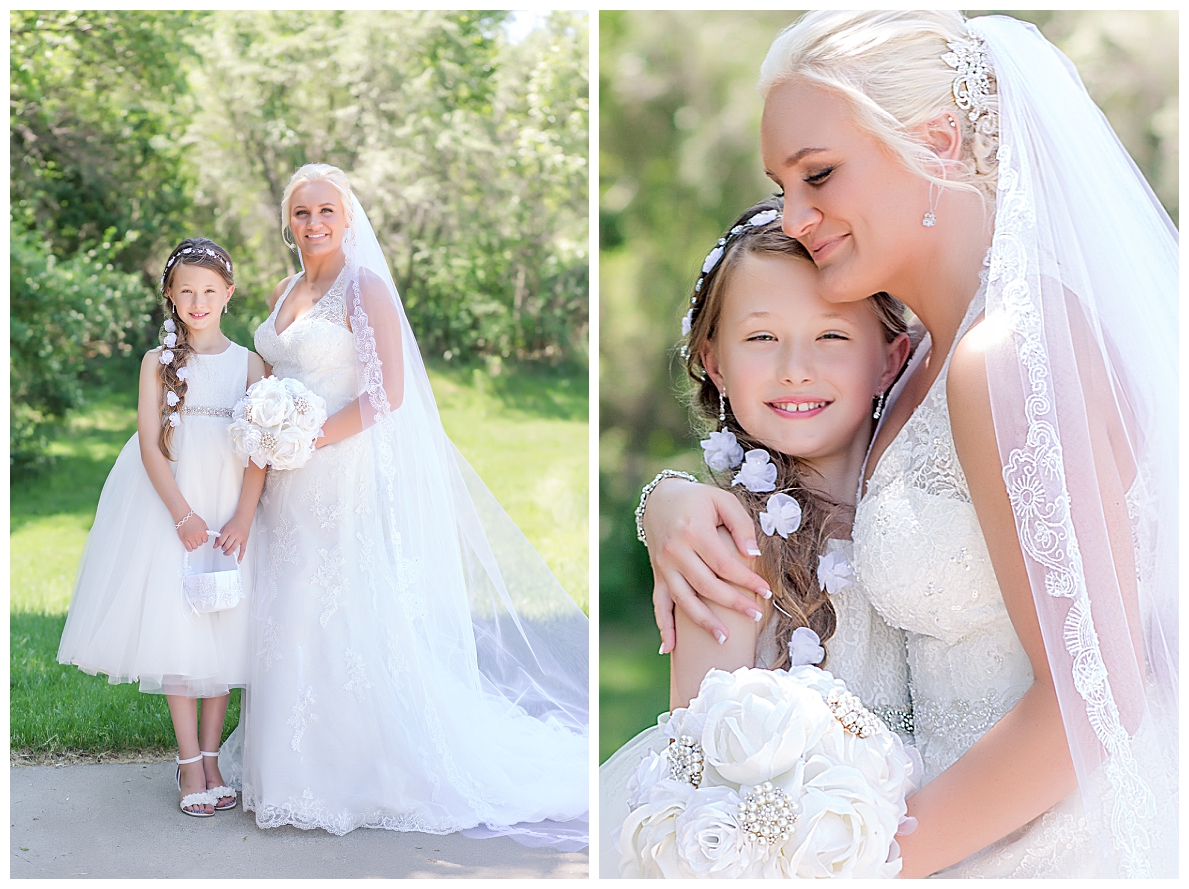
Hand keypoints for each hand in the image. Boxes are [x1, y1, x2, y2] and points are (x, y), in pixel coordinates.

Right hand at [176, 512, 209, 551]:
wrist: (183, 516)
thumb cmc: (192, 518)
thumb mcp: (203, 523)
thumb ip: (205, 530)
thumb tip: (207, 535)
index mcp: (203, 532)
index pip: (205, 540)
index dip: (203, 539)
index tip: (201, 538)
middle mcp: (197, 536)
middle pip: (200, 544)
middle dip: (199, 541)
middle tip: (196, 537)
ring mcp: (190, 538)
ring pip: (195, 547)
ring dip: (194, 544)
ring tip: (192, 540)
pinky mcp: (184, 539)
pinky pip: (188, 548)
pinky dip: (190, 548)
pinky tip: (189, 546)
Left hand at [215, 513, 251, 562]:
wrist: (243, 518)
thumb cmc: (234, 522)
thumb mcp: (224, 528)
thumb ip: (218, 537)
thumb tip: (215, 546)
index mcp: (228, 531)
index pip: (221, 541)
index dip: (219, 544)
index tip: (219, 544)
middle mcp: (234, 534)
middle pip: (227, 546)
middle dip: (223, 549)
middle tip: (223, 548)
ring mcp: (240, 538)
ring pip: (233, 549)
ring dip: (228, 552)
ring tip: (226, 553)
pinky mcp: (245, 540)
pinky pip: (243, 549)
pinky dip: (241, 556)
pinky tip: (238, 560)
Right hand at [643, 478, 770, 652]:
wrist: (660, 498)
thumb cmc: (698, 499)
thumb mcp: (723, 501)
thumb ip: (741, 526)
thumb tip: (753, 556)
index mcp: (694, 531)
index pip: (724, 565)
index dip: (747, 581)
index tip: (766, 592)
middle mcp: (675, 551)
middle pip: (706, 586)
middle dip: (733, 604)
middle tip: (756, 616)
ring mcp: (664, 566)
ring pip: (684, 600)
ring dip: (703, 622)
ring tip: (723, 639)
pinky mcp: (658, 575)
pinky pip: (659, 604)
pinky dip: (664, 627)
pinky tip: (670, 648)